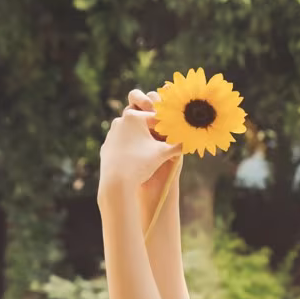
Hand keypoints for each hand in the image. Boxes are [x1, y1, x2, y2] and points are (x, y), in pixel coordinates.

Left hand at [98, 90, 182, 205]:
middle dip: (155, 132)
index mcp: (135, 116)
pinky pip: (123, 144)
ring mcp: (112, 132)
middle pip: (144, 123)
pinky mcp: (107, 145)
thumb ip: (179, 145)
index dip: (168, 126)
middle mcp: (121, 120)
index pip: (157, 118)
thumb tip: (192, 139)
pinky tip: (138, 160)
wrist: (116, 182)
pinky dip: (131, 149)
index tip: (177, 133)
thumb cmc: (141, 164)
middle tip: (166, 141)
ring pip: (133, 134)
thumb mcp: (163, 154)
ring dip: (143, 140)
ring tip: (151, 152)